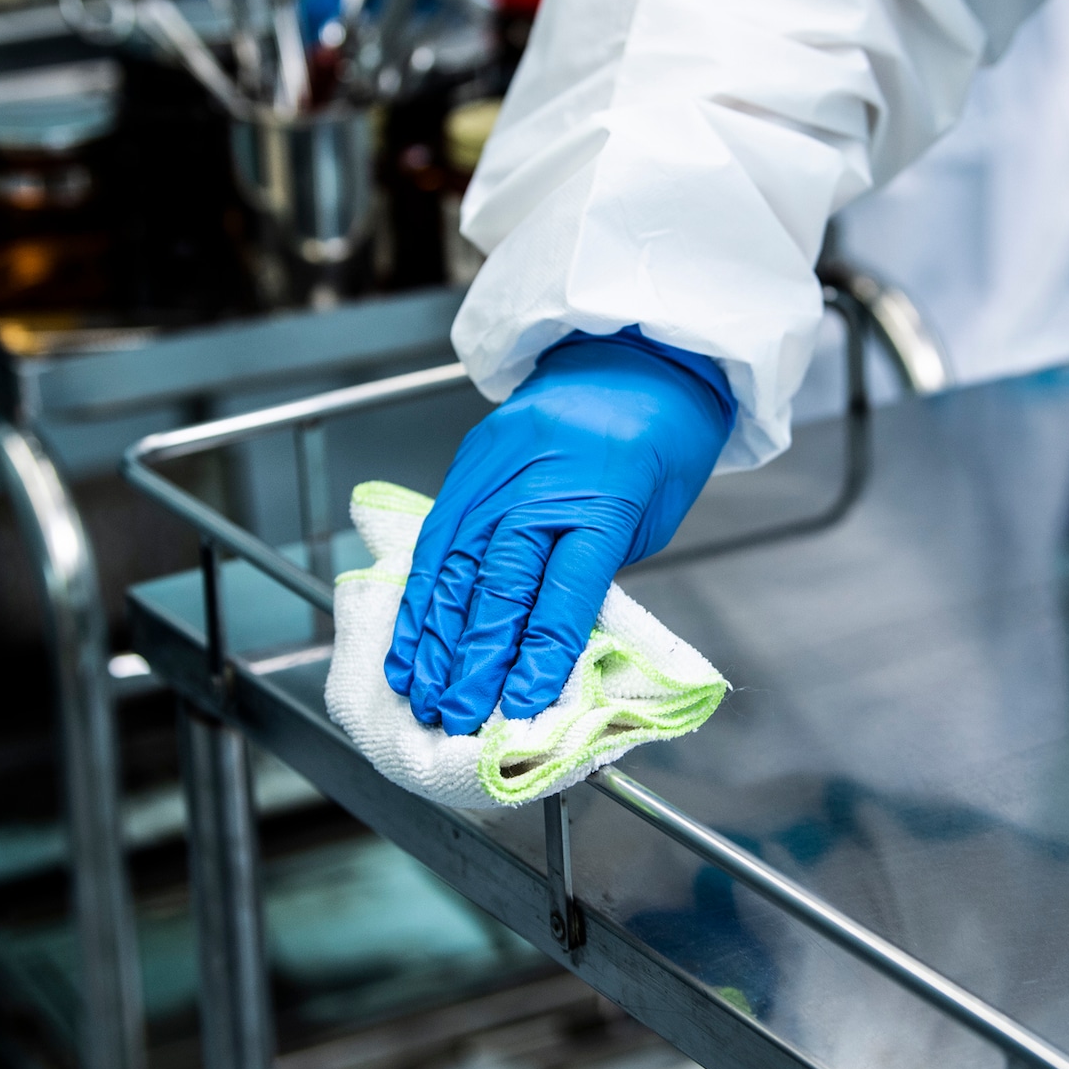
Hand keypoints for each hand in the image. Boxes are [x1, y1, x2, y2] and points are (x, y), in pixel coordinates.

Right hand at [389, 329, 734, 733]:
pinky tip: (409, 637)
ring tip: (421, 691)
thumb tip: (547, 645)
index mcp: (607, 497)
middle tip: (456, 716)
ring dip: (434, 635)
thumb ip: (595, 575)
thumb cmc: (659, 442)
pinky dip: (419, 593)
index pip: (567, 587)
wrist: (636, 352)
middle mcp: (543, 480)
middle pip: (500, 579)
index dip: (540, 652)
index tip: (521, 706)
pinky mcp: (471, 461)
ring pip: (456, 561)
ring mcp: (500, 466)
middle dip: (474, 656)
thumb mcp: (648, 517)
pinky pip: (437, 535)